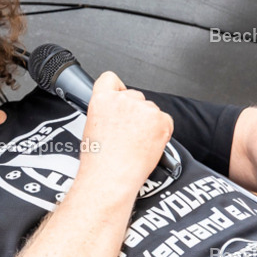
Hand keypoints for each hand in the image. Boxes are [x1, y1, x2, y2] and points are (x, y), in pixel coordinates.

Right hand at [76, 72, 174, 198]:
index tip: (119, 97)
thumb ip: (104, 112)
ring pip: (150, 110)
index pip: (110, 79)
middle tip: (128, 133)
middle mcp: (123, 99)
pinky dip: (161, 132)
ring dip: (148, 123)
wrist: (112, 177)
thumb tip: (115, 115)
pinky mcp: (161, 120)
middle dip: (134, 112)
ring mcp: (144, 109)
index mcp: (102, 100)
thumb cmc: (99, 161)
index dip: (117, 88)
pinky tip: (148, 145)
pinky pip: (165, 121)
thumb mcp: (91, 128)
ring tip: (136, 144)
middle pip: (134, 96)